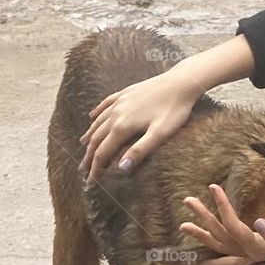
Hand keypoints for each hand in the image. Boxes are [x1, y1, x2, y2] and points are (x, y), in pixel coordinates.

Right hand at [79, 69, 199, 182]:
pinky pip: (104, 104)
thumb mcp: (160, 134)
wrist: (181, 82)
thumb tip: (121, 168)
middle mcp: (115, 113)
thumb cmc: (174, 110)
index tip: (91, 183)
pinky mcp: (125, 92)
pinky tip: (91, 117)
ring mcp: (119, 101)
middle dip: (89, 156)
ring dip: (89, 137)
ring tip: (83, 148)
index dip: (95, 169)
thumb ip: (140, 151)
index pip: (102, 152)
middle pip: (96, 139)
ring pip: (98, 122)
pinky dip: (96, 114)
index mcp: (122, 126)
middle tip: (83, 171)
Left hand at [180, 184, 264, 264]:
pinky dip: (216, 258)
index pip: (233, 226)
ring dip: (203, 234)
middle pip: (220, 237)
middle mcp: (252, 253)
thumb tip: (257, 224)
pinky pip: (230, 257)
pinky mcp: (258, 252)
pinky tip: (205, 258)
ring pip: (221, 246)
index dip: (222, 207)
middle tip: (187, 201)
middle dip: (203, 219)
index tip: (213, 186)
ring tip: (185, 224)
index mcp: (260, 248)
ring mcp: (254, 254)